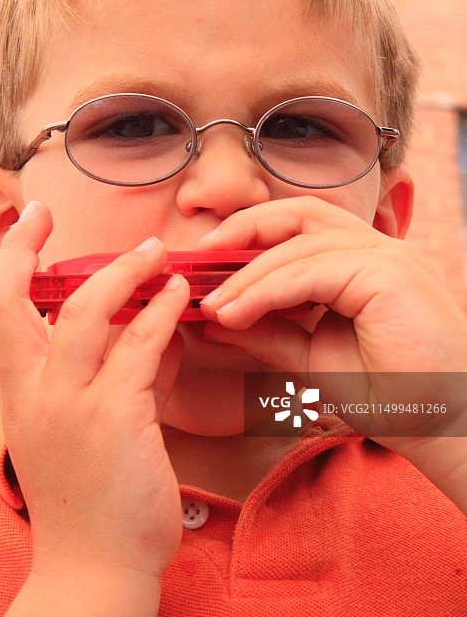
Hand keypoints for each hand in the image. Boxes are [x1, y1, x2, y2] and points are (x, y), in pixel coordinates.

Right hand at [0, 201, 189, 604]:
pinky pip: (139, 345)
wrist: (93, 572)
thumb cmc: (88, 502)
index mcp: (18, 398)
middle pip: (11, 303)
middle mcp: (33, 396)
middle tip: (45, 214)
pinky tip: (180, 294)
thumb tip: (154, 331)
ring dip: (120, 271)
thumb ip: (109, 376)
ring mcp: (70, 405)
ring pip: (82, 311)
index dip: (5, 264)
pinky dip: (161, 310)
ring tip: (152, 251)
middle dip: (23, 250)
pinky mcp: (115, 417)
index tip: (23, 227)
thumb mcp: (78, 434)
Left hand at [198, 197, 466, 443]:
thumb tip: (216, 319)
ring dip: (248, 273)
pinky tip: (236, 312)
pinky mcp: (389, 272)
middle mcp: (379, 247)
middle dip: (243, 229)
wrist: (446, 428)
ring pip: (300, 244)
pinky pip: (311, 271)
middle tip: (198, 260)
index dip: (251, 236)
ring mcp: (388, 255)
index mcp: (366, 260)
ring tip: (212, 303)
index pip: (300, 227)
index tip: (207, 264)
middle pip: (299, 213)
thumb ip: (268, 333)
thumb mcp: (313, 358)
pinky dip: (267, 290)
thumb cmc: (390, 395)